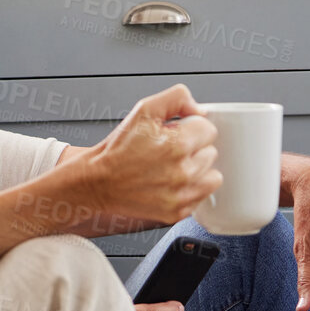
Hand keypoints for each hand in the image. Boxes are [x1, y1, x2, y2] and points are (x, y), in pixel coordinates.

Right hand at [80, 85, 221, 232]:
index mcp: (178, 145)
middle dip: (193, 149)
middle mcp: (182, 172)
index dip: (190, 129)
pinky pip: (201, 197)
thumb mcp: (144, 109)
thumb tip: (200, 110)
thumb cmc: (119, 148)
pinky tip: (170, 184)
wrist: (97, 182)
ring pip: (212, 177)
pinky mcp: (177, 212)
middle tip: (168, 152)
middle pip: (211, 153)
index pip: (208, 130)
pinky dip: (189, 190)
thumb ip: (178, 98)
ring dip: (197, 171)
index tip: (174, 135)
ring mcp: (181, 195)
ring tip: (172, 168)